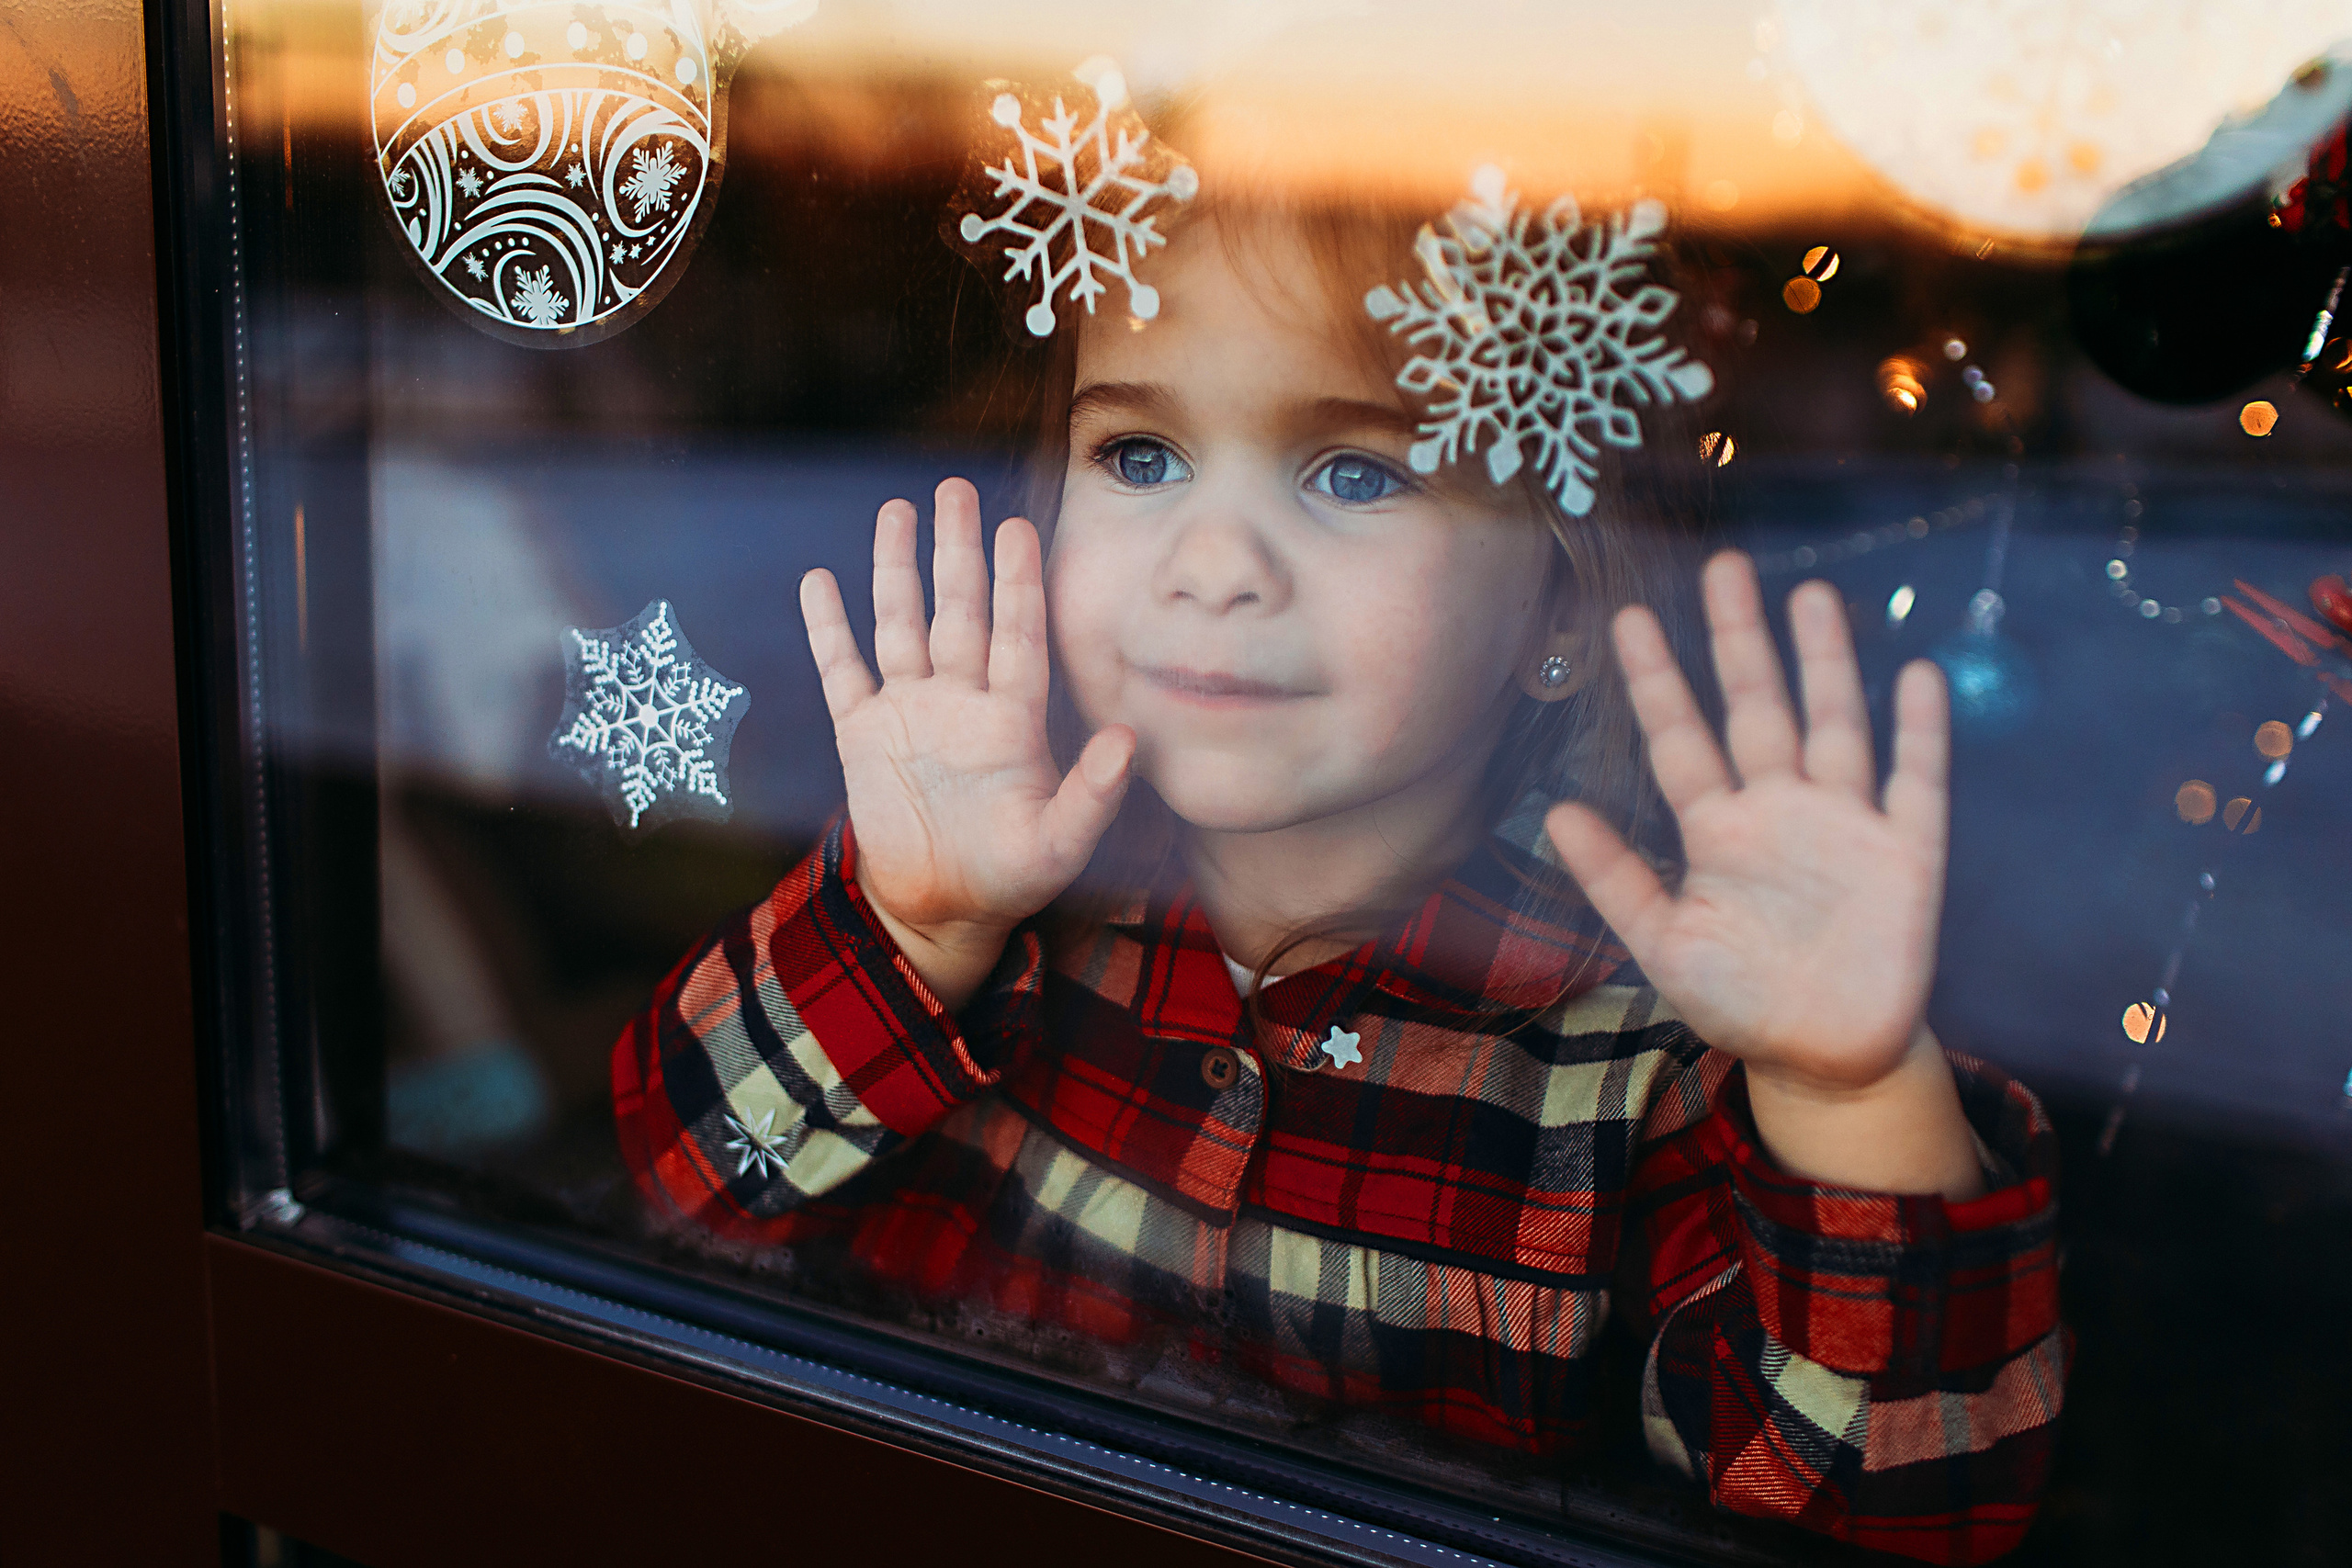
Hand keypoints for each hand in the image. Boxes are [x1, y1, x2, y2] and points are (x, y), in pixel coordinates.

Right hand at [801, 478, 1133, 1010]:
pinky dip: (830, 629)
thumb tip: (1128, 741)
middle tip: (956, 491)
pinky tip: (821, 581)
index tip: (1019, 528)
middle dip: (958, 551)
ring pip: (903, 624)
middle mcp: (962, 702)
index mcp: (1012, 719)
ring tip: (896, 512)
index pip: (1017, 634)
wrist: (940, 911)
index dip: (1017, 583)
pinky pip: (844, 670)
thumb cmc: (1010, 878)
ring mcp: (911, 712)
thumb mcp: (1060, 844)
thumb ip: (1093, 794)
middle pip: (959, 610)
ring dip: (898, 570)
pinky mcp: (862, 735)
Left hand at [1545, 552, 1947, 1094]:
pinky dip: (1919, 733)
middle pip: (1757, 707)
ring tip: (1810, 596)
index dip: (1657, 681)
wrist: (1825, 1057)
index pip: (1681, 739)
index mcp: (1717, 830)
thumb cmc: (1740, 999)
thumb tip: (1556, 811)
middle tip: (1725, 566)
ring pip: (1834, 724)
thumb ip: (1614, 880)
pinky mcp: (1907, 854)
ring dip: (1826, 663)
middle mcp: (1780, 810)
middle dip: (1740, 640)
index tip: (1628, 619)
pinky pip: (1915, 782)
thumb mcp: (1663, 945)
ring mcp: (1845, 825)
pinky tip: (1916, 675)